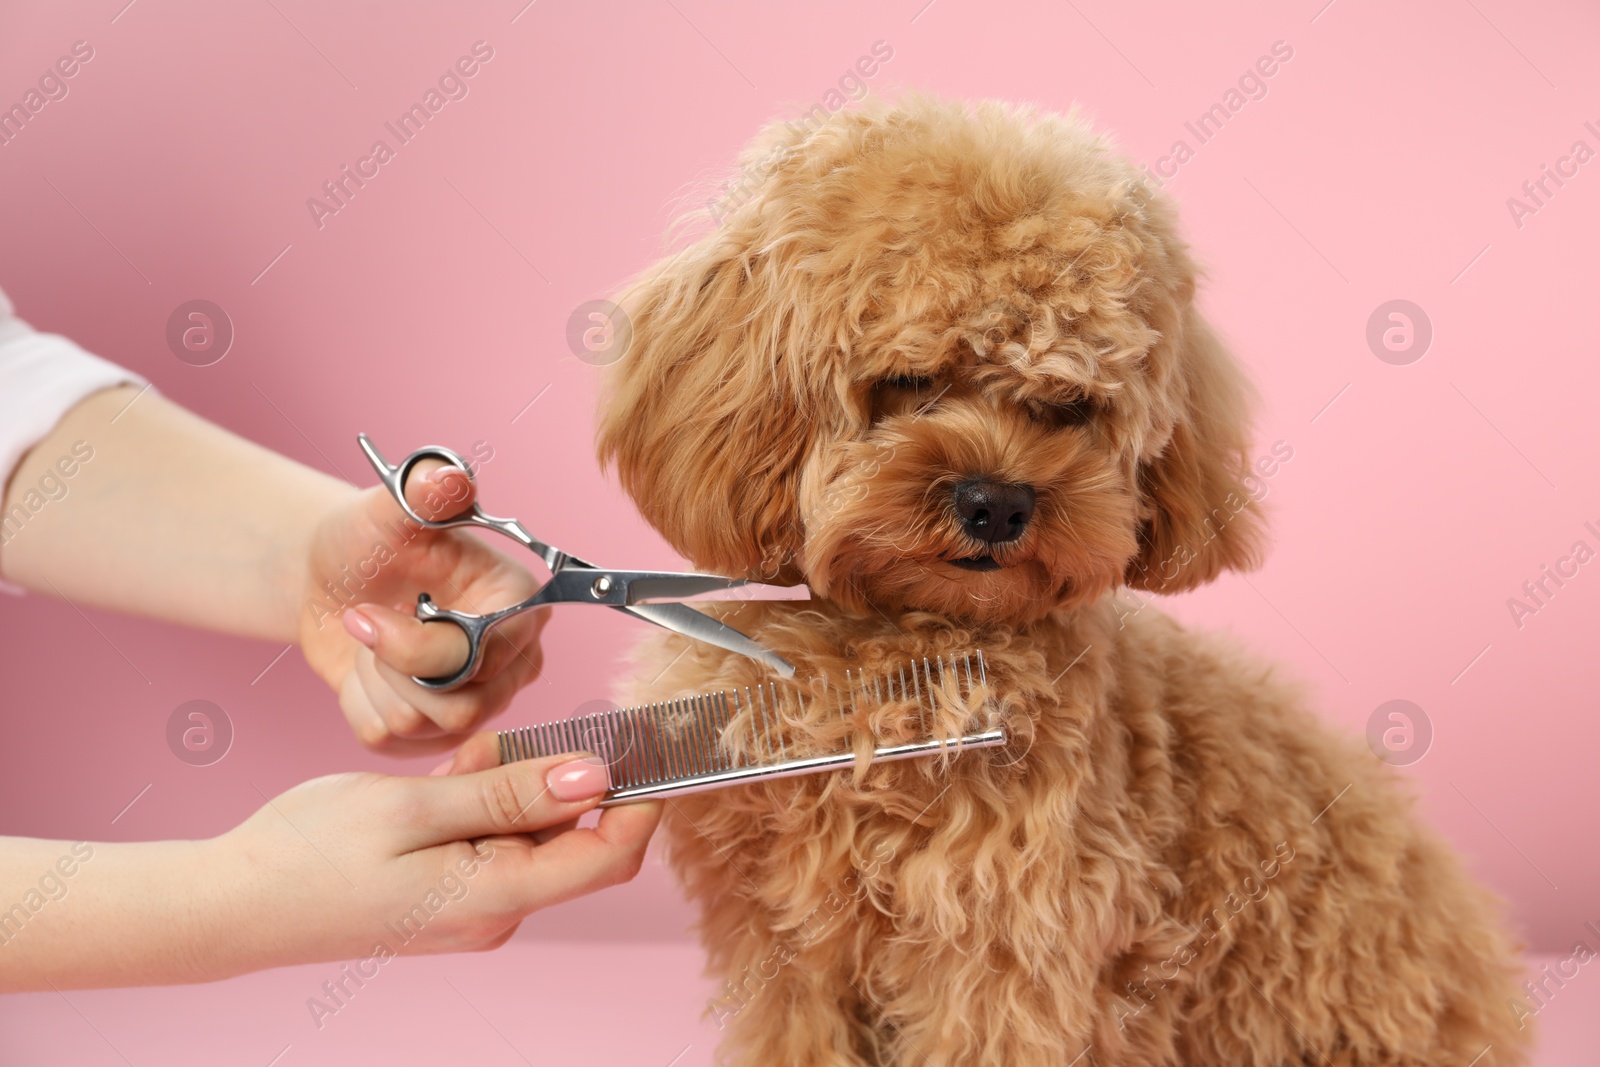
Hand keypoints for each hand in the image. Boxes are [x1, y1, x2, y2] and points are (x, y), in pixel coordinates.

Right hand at [218, 736, 661, 970]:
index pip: (609, 855)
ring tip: (461, 759)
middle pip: (572, 838)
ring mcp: (472, 904)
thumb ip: (511, 793)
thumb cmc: (313, 853)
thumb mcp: (417, 807)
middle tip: (518, 733)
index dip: (640, 798)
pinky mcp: (448, 892)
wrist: (233, 903)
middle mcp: (497, 910)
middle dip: (560, 777)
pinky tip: (447, 776)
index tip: (642, 740)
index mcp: (499, 896)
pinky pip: (491, 836)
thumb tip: (596, 777)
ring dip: (511, 782)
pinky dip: (482, 796)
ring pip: (528, 828)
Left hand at [296, 460, 547, 753]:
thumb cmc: (372, 539)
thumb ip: (423, 492)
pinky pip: (393, 742)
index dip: (414, 645)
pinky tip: (365, 670)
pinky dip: (360, 706)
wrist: (335, 577)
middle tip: (362, 620)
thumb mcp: (390, 510)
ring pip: (423, 726)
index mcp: (519, 606)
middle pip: (461, 706)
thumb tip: (450, 477)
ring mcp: (480, 701)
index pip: (483, 657)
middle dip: (392, 665)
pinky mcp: (436, 732)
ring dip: (374, 683)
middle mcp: (513, 660)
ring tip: (372, 641)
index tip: (366, 612)